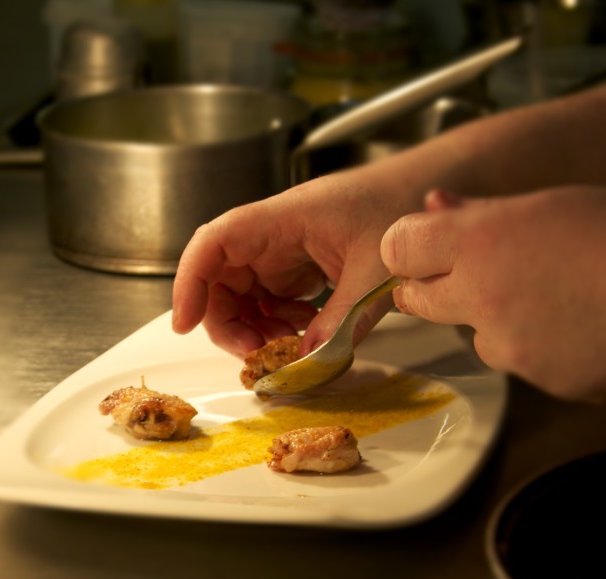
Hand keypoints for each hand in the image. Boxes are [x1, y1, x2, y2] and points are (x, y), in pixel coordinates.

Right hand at [172, 169, 415, 357]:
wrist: (420, 191)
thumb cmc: (398, 206)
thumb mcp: (377, 269)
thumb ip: (344, 317)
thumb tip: (307, 360)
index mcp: (283, 219)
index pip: (216, 241)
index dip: (190, 280)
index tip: (185, 322)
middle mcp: (271, 235)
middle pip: (218, 278)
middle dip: (226, 322)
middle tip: (257, 353)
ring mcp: (280, 253)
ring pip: (240, 296)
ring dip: (253, 328)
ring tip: (289, 344)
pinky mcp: (293, 269)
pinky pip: (266, 301)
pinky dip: (276, 324)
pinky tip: (305, 331)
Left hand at [381, 187, 605, 398]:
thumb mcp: (546, 205)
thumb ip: (478, 211)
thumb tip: (435, 205)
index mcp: (477, 242)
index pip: (397, 249)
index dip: (410, 249)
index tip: (426, 250)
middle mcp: (479, 297)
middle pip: (417, 300)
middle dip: (438, 289)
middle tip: (482, 275)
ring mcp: (507, 345)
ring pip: (477, 336)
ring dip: (496, 322)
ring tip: (557, 298)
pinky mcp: (538, 381)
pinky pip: (524, 364)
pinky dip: (541, 350)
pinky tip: (581, 326)